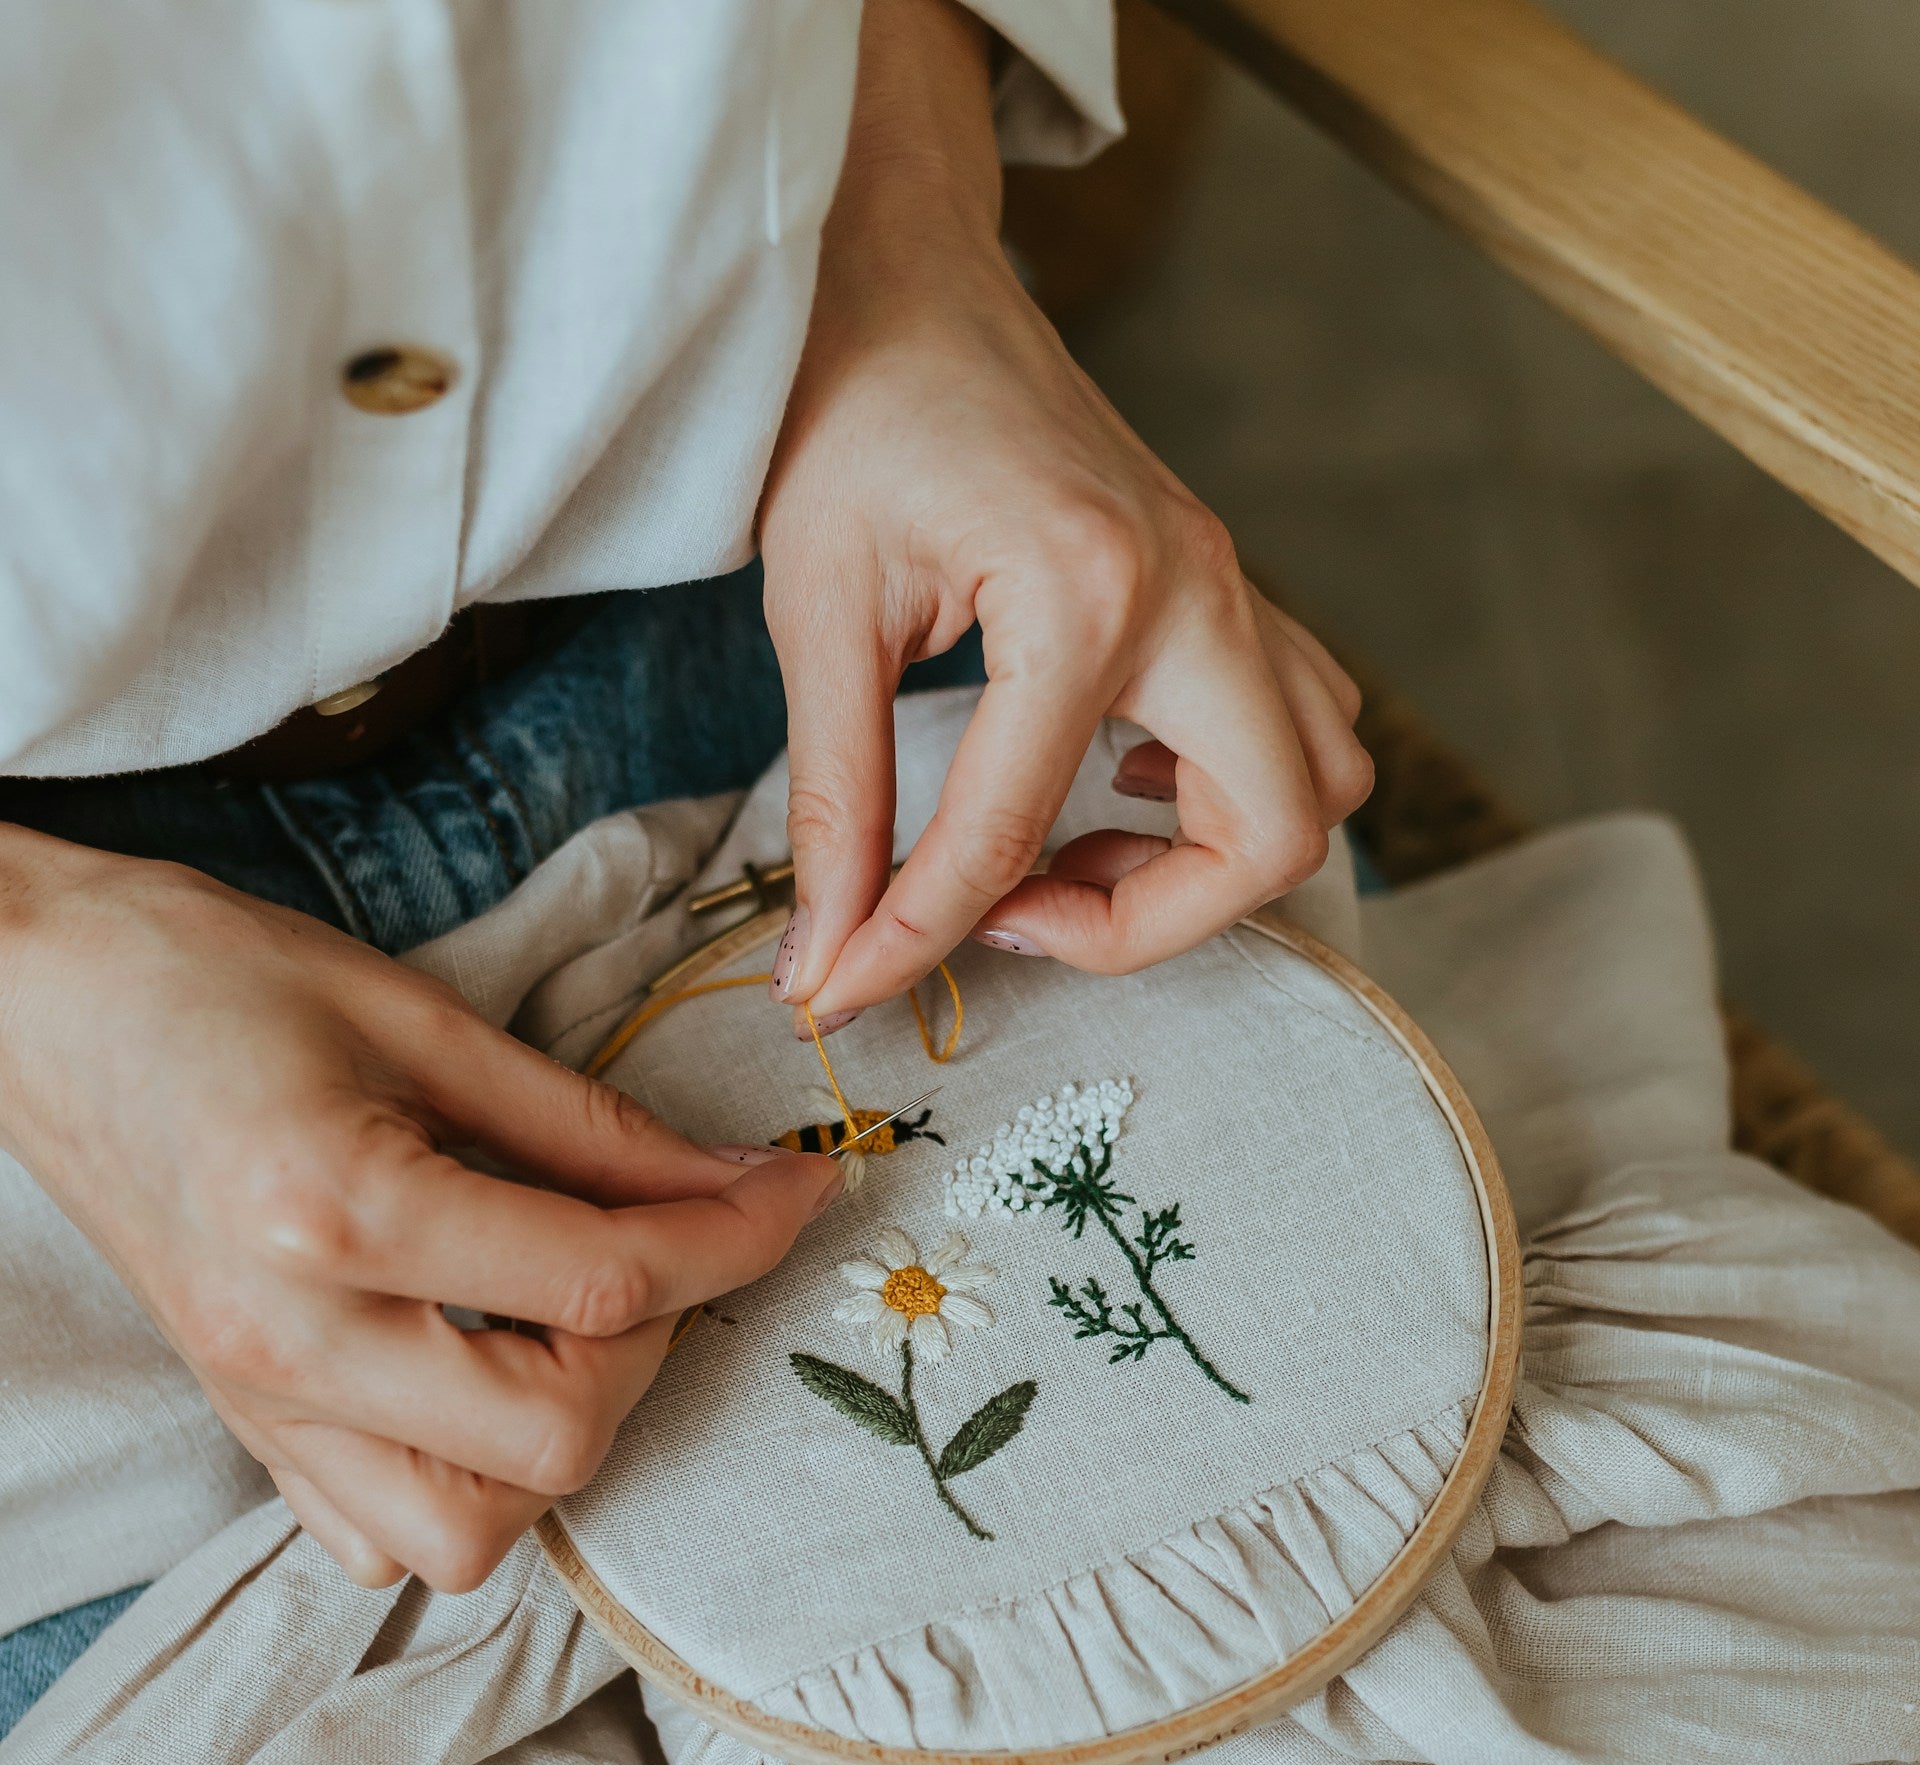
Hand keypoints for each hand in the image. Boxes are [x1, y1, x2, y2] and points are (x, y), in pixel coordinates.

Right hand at [0, 834, 837, 1589]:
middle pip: (554, 1442)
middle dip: (647, 1353)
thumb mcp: (416, 1013)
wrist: (28, 1004)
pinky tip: (474, 1381)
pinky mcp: (245, 1429)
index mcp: (336, 1209)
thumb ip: (586, 1123)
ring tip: (562, 1329)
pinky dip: (460, 1487)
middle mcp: (294, 1338)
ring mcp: (260, 1404)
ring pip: (468, 1535)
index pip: (598, 1283)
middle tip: (654, 1255)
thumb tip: (731, 1182)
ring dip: (557, 1444)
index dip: (729, 1239)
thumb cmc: (205, 975)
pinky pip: (381, 1541)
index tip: (794, 1190)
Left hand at [757, 0, 1371, 1031]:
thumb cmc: (857, 416)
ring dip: (1211, 860)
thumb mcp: (817, 610)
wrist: (911, 278)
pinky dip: (1225, 792)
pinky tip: (1108, 787)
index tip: (842, 990)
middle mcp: (1196, 591)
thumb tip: (826, 956)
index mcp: (1086, 592)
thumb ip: (835, 800)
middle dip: (1153, 924)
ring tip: (1068, 854)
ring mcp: (1232, 586)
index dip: (918, 939)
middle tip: (1022, 918)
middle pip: (1276, 834)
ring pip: (1320, 782)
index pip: (1012, 833)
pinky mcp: (1226, 589)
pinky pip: (1298, 726)